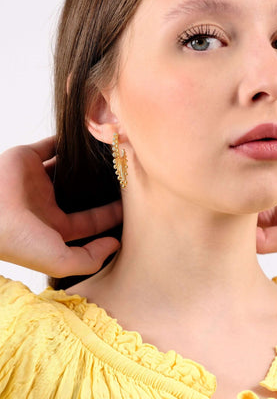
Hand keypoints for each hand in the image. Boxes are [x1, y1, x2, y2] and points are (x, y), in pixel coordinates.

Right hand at [0, 137, 122, 276]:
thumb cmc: (20, 240)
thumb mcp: (59, 260)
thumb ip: (89, 258)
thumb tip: (115, 246)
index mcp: (53, 225)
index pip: (89, 221)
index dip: (111, 215)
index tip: (134, 205)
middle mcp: (46, 202)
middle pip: (82, 192)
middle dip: (102, 186)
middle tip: (128, 177)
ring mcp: (35, 179)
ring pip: (69, 167)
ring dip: (87, 162)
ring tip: (113, 154)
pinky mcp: (26, 156)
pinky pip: (52, 144)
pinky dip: (69, 140)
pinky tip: (91, 138)